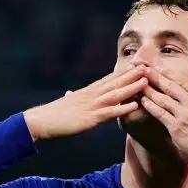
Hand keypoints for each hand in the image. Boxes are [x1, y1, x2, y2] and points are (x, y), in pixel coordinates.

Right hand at [24, 65, 147, 140]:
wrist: (40, 121)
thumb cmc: (52, 115)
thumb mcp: (65, 103)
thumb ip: (71, 97)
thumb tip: (70, 93)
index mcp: (86, 92)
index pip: (107, 79)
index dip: (122, 72)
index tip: (135, 65)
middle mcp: (90, 95)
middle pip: (114, 82)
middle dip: (131, 75)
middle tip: (147, 66)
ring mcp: (91, 106)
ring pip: (115, 94)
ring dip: (131, 87)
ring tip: (146, 81)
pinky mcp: (89, 118)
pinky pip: (109, 112)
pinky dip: (122, 108)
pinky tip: (134, 106)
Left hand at [139, 67, 187, 165]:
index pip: (182, 80)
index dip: (168, 73)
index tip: (158, 66)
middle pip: (169, 85)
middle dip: (153, 76)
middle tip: (141, 69)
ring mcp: (183, 114)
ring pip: (161, 98)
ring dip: (148, 89)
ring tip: (136, 83)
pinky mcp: (176, 127)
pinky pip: (159, 113)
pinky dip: (150, 106)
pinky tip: (142, 101)